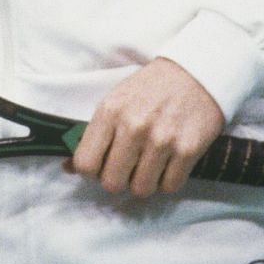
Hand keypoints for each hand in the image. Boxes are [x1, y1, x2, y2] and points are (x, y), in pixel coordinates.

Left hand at [68, 58, 224, 196]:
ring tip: (148, 165)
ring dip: (143, 182)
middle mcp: (134, 127)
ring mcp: (162, 140)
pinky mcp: (188, 150)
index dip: (91, 172)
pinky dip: (167, 180)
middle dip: (117, 180)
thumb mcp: (115, 101)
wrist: (194, 73)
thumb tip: (68, 168)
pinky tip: (167, 163)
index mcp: (109, 112)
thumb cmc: (149, 89)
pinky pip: (169, 186)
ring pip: (141, 189)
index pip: (85, 163)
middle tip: (126, 168)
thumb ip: (92, 134)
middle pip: (112, 183)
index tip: (100, 166)